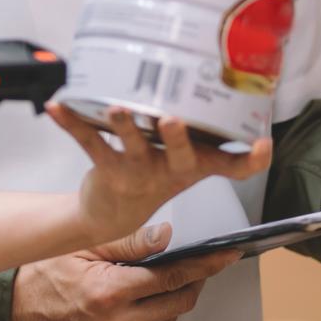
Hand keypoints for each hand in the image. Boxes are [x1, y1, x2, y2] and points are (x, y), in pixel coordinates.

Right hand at [10, 222, 240, 320]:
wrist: (15, 312)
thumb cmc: (44, 273)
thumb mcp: (85, 245)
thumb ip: (129, 242)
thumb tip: (167, 236)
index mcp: (109, 294)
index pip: (173, 278)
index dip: (206, 265)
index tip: (227, 255)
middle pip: (179, 303)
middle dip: (193, 281)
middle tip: (196, 262)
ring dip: (171, 299)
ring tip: (154, 279)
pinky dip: (154, 318)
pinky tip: (138, 302)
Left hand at [45, 104, 271, 245]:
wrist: (115, 213)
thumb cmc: (159, 173)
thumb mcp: (194, 160)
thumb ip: (215, 139)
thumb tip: (244, 108)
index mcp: (195, 165)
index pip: (231, 167)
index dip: (250, 159)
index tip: (263, 146)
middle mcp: (169, 169)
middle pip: (179, 154)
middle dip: (176, 136)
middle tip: (173, 119)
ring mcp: (137, 170)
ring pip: (132, 146)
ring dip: (124, 125)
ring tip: (116, 107)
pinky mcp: (106, 167)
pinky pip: (87, 140)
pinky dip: (71, 122)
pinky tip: (57, 107)